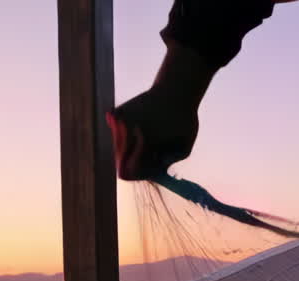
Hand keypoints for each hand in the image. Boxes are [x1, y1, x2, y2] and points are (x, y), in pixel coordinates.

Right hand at [107, 45, 218, 179]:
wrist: (175, 88)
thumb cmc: (184, 119)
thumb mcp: (183, 148)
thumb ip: (166, 164)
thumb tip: (152, 173)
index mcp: (142, 142)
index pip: (127, 173)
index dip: (140, 174)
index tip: (154, 167)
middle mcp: (125, 130)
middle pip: (121, 162)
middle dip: (137, 161)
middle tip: (156, 152)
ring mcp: (117, 121)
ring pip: (119, 148)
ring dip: (133, 148)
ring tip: (153, 134)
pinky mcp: (114, 113)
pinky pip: (119, 134)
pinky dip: (130, 135)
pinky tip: (145, 124)